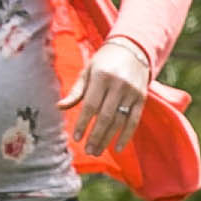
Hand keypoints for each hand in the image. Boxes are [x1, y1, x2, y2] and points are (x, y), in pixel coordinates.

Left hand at [71, 33, 152, 156]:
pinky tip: (119, 148)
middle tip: (88, 151)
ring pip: (119, 121)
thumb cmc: (104, 62)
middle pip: (105, 116)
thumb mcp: (88, 72)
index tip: (76, 138)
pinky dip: (127, 136)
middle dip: (96, 135)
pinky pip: (134, 121)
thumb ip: (76, 91)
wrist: (132, 50)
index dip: (83, 123)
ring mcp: (132, 92)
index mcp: (102, 76)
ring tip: (97, 151)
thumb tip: (59, 107)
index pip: (90, 105)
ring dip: (108, 138)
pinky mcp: (141, 99)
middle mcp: (118, 85)